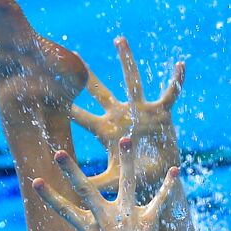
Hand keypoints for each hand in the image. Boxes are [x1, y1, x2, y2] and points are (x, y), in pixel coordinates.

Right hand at [32, 138, 181, 230]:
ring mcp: (128, 221)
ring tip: (126, 139)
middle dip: (71, 172)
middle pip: (85, 192)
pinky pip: (159, 200)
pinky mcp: (148, 223)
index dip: (48, 197)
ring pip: (126, 184)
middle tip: (58, 153)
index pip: (64, 211)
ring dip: (127, 161)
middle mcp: (107, 222)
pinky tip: (175, 169)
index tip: (35, 180)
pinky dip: (167, 185)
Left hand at [73, 37, 184, 192]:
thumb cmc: (135, 178)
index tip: (49, 91)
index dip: (67, 107)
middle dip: (88, 76)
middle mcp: (120, 115)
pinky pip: (171, 94)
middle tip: (74, 54)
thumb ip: (91, 184)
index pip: (81, 116)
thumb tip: (68, 191)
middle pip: (100, 91)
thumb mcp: (111, 180)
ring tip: (118, 39)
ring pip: (132, 81)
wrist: (161, 179)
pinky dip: (177, 80)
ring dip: (125, 60)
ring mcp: (140, 111)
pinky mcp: (161, 113)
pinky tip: (180, 64)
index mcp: (106, 130)